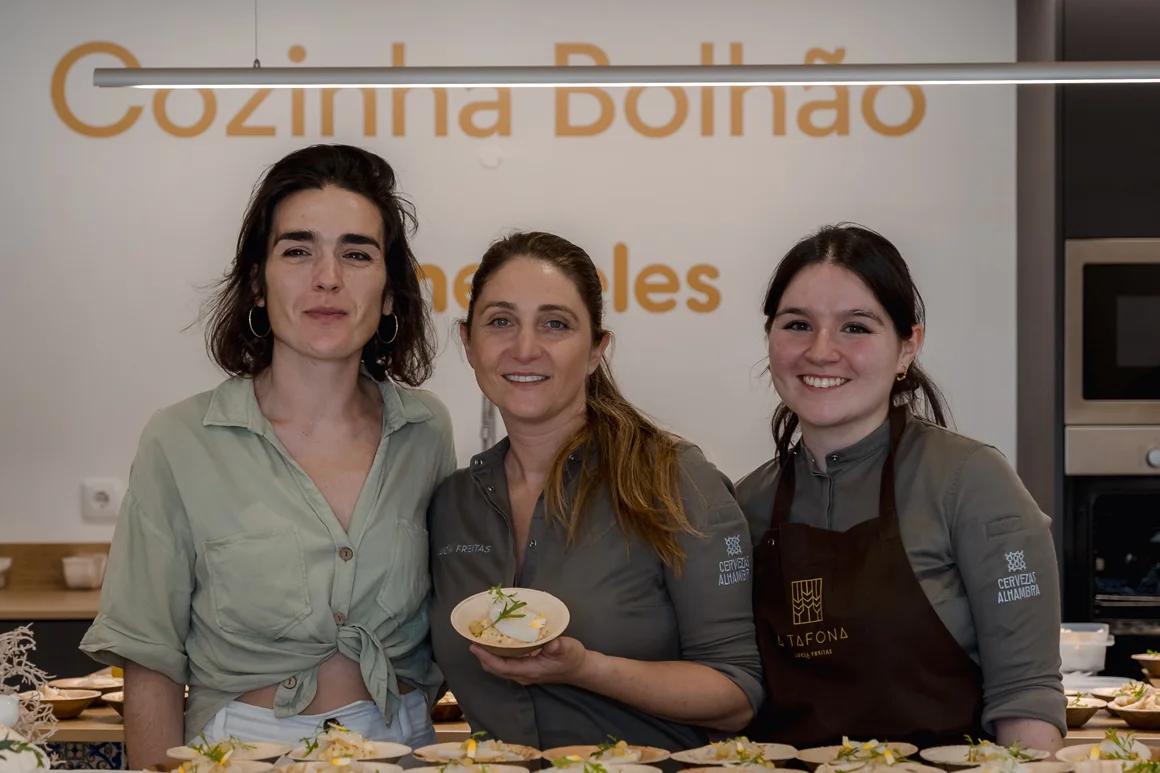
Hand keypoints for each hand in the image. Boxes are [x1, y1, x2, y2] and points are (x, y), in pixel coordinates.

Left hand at [469, 636, 589, 685]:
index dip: (486, 657)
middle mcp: (523, 675)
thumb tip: (551, 643)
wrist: (580, 669)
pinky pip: (505, 665)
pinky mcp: (525, 669)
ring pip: (499, 668)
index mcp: (529, 670)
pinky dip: (496, 656)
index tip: (474, 645)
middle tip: (473, 639)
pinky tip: (496, 643)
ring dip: (488, 656)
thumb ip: (558, 646)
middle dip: (482, 656)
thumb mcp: (568, 649)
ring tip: (480, 640)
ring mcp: (524, 674)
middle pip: (495, 669)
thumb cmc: (573, 658)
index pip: (501, 666)